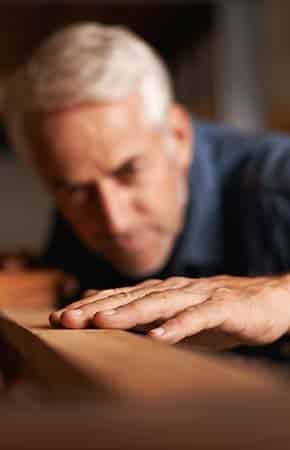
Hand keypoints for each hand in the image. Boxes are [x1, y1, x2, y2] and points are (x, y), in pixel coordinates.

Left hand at [49, 275, 289, 344]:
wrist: (265, 300)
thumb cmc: (216, 309)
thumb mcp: (175, 312)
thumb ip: (142, 310)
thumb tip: (102, 309)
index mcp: (162, 291)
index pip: (120, 296)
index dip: (90, 305)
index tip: (59, 317)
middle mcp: (175, 289)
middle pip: (131, 297)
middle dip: (97, 308)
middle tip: (66, 319)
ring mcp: (198, 296)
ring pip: (159, 303)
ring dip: (129, 313)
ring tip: (100, 323)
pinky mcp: (222, 307)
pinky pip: (198, 318)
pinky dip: (178, 327)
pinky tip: (159, 338)